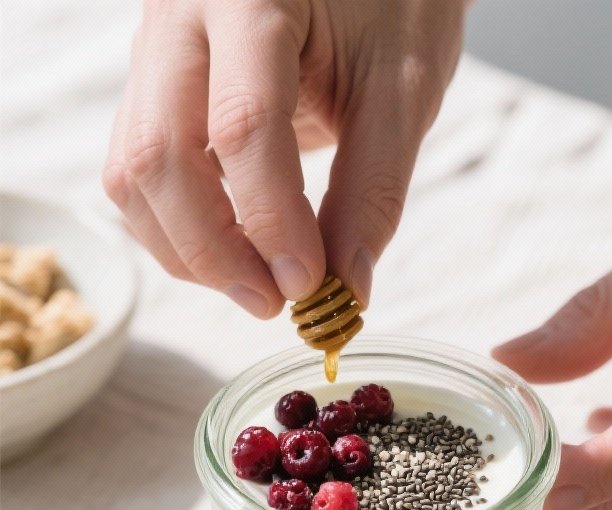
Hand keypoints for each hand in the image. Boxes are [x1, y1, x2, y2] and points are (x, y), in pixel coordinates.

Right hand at [104, 0, 466, 316]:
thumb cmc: (388, 0)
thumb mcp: (403, 86)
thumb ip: (374, 188)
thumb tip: (347, 290)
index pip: (242, 124)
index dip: (271, 220)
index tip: (310, 284)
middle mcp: (180, 15)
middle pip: (159, 155)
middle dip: (214, 250)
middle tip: (276, 302)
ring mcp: (153, 50)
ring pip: (132, 173)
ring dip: (190, 250)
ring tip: (261, 284)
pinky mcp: (150, 87)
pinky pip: (137, 174)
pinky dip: (180, 229)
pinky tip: (236, 250)